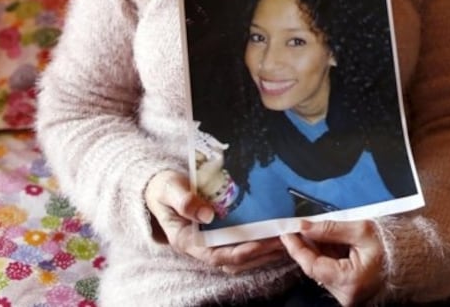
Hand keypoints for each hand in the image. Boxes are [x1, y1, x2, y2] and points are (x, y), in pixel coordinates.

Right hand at [143, 169, 286, 272]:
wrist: (162, 187)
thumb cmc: (164, 188)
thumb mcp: (170, 190)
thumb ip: (184, 201)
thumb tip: (207, 215)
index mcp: (188, 241)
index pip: (217, 256)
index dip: (241, 252)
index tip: (261, 244)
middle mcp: (201, 246)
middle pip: (234, 260)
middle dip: (260, 254)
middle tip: (285, 242)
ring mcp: (211, 242)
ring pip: (241, 256)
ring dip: (264, 252)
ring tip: (287, 240)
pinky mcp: (220, 234)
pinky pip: (242, 244)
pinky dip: (260, 242)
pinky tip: (276, 234)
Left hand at [282, 218, 384, 305]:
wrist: (411, 259)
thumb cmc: (391, 245)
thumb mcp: (361, 230)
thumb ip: (330, 229)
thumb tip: (305, 227)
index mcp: (350, 281)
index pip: (313, 265)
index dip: (297, 248)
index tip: (287, 233)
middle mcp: (346, 295)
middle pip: (315, 268)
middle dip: (306, 246)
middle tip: (299, 227)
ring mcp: (346, 296)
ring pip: (321, 270)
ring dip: (317, 251)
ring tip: (321, 232)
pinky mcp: (348, 292)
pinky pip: (330, 273)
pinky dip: (327, 257)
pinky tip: (330, 243)